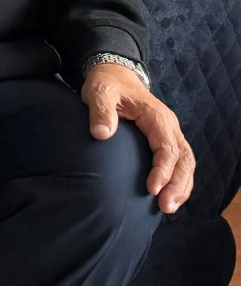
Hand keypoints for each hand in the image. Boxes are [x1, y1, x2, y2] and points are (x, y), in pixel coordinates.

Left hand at [81, 62, 195, 213]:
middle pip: (184, 159)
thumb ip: (101, 111)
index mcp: (157, 116)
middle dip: (178, 185)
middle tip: (166, 207)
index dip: (162, 170)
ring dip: (181, 187)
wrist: (114, 76)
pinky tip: (168, 197)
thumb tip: (101, 134)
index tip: (151, 189)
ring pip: (186, 164)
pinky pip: (178, 163)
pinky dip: (178, 181)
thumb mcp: (99, 92)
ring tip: (168, 208)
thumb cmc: (107, 85)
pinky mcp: (164, 141)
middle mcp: (169, 127)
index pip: (167, 148)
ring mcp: (169, 134)